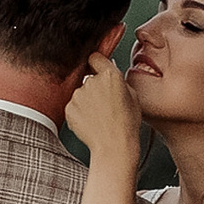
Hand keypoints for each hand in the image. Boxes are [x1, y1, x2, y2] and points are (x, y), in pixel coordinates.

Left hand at [65, 52, 142, 173]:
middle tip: (105, 105)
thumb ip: (119, 81)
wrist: (114, 146)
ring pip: (81, 93)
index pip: (96, 57)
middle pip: (89, 78)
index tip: (97, 67)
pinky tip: (91, 122)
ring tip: (99, 117)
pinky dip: (79, 113)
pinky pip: (73, 106)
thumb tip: (111, 76)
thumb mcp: (133, 97)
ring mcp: (78, 95)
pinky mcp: (69, 108)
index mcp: (110, 75)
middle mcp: (92, 81)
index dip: (97, 63)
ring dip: (87, 101)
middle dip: (95, 88)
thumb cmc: (127, 124)